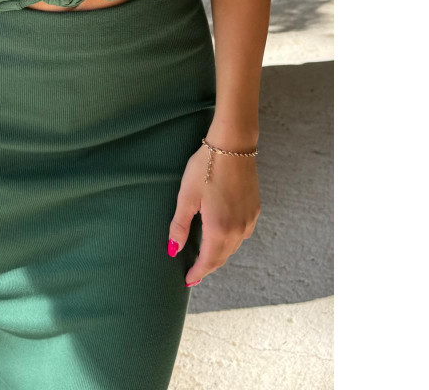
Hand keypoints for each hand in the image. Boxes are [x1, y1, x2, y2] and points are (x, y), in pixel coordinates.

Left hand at [167, 139, 260, 285]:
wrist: (233, 146)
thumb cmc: (205, 168)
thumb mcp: (186, 196)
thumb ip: (179, 225)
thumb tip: (173, 250)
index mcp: (219, 229)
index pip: (208, 261)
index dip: (198, 273)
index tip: (188, 281)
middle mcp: (238, 230)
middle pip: (222, 257)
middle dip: (208, 267)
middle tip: (194, 273)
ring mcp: (249, 220)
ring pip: (233, 247)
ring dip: (219, 255)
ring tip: (206, 258)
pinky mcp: (255, 209)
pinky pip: (242, 235)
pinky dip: (230, 242)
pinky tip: (222, 237)